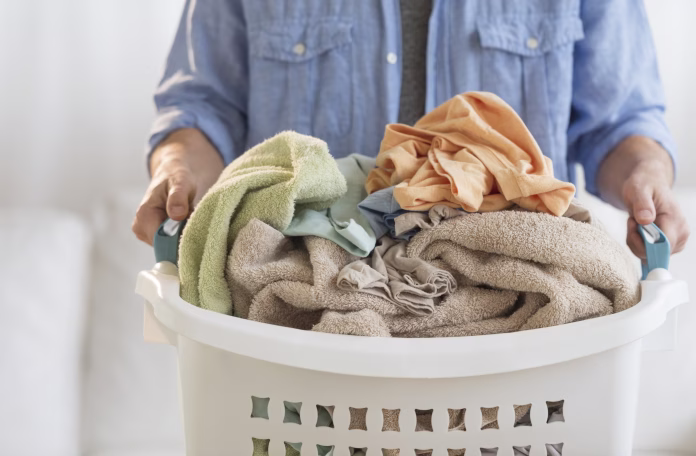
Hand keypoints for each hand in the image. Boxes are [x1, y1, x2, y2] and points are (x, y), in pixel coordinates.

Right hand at [132, 128, 223, 244]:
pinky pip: (172, 244)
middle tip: (199, 225)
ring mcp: (148, 235)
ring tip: (194, 221)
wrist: (174, 173)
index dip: (180, 241)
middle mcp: (141, 229)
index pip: (161, 242)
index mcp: (143, 216)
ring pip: (170, 247)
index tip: (197, 233)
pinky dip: (184, 237)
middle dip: (184, 239)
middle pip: (166, 247)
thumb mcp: (180, 181)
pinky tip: (190, 225)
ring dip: (185, 238)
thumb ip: (178, 197)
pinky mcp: (156, 237)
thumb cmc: (177, 175)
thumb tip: (177, 214)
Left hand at [623, 161, 688, 258]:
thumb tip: (646, 220)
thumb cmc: (644, 185)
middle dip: (637, 241)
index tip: (633, 224)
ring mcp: (677, 240)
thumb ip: (642, 204)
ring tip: (635, 222)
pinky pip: (649, 253)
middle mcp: (681, 233)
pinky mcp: (670, 244)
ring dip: (636, 242)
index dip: (644, 243)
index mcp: (676, 220)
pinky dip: (638, 244)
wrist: (649, 184)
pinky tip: (638, 229)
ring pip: (650, 256)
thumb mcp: (639, 190)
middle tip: (632, 221)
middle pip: (655, 254)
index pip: (663, 246)